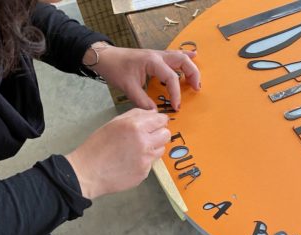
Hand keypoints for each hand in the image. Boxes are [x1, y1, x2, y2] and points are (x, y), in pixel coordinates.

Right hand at [66, 108, 170, 198]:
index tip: (154, 124)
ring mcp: (146, 159)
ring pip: (162, 149)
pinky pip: (152, 163)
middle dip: (159, 134)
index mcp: (135, 126)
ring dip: (154, 148)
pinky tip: (131, 162)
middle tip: (148, 137)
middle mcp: (144, 141)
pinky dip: (144, 161)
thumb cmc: (98, 145)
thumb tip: (154, 113)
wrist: (88, 172)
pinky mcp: (145, 172)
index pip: (162, 119)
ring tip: (137, 150)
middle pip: (166, 134)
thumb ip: (136, 115)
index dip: (159, 121)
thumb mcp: (114, 123)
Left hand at [86, 46, 200, 110]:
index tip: (176, 107)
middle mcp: (158, 56)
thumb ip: (142, 101)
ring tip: (196, 81)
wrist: (105, 57)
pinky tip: (194, 56)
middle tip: (196, 89)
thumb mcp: (128, 87)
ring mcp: (158, 54)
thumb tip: (155, 113)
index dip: (176, 94)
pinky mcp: (156, 57)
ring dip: (191, 67)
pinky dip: (185, 57)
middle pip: (183, 61)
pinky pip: (175, 55)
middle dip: (193, 75)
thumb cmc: (115, 69)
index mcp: (152, 62)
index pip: (171, 78)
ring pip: (181, 57)